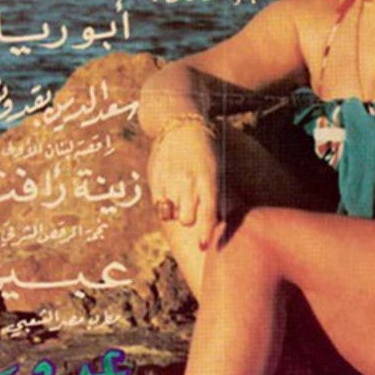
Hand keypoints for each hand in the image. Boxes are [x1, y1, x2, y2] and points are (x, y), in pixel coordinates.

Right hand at [148, 122, 219, 248]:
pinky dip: (164, 206)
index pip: (208, 214)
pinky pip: (158, 205)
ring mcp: (170, 182)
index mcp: (208, 181)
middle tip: (191, 209)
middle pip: (187, 220)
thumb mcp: (216, 171)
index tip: (204, 247)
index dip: (206, 233)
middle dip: (189, 220)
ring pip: (171, 215)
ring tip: (180, 197)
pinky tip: (169, 194)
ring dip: (176, 213)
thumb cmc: (204, 154)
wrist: (180, 127)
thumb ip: (215, 196)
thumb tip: (218, 221)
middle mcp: (189, 183)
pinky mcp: (155, 180)